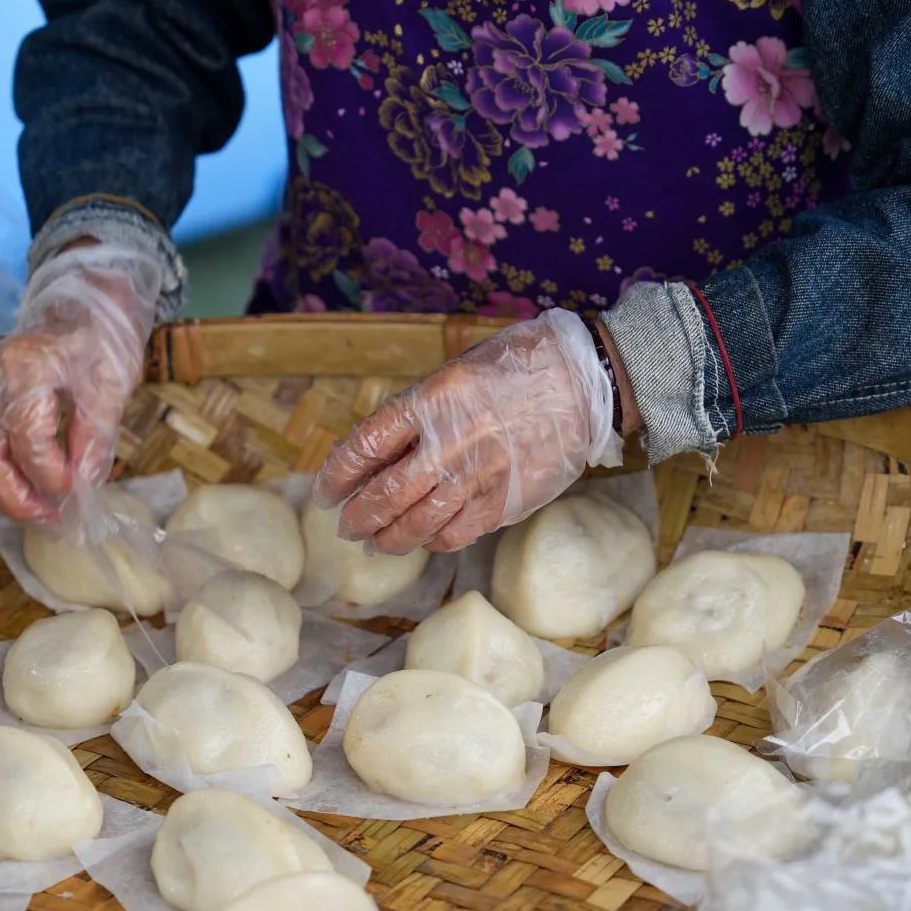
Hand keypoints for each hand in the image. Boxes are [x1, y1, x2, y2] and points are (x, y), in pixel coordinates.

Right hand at [0, 244, 162, 522]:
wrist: (81, 306)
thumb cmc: (100, 340)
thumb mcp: (112, 384)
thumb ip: (95, 437)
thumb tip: (83, 486)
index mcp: (26, 365)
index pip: (26, 434)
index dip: (49, 472)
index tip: (76, 491)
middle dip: (18, 497)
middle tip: (52, 516)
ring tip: (35, 512)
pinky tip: (13, 495)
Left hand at [312, 309, 621, 553]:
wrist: (583, 381)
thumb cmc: (516, 367)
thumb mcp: (457, 371)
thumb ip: (417, 412)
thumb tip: (374, 452)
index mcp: (430, 401)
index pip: (365, 446)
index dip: (337, 475)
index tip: (326, 492)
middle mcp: (449, 442)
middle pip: (385, 495)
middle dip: (358, 517)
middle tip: (346, 527)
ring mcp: (478, 476)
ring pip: (417, 523)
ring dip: (388, 538)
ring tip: (375, 543)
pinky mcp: (504, 501)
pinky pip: (456, 533)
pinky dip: (432, 541)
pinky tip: (423, 541)